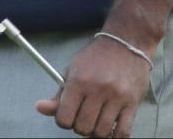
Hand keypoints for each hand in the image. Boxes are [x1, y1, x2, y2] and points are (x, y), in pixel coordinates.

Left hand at [35, 35, 152, 136]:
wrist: (125, 44)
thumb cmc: (96, 58)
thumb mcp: (72, 70)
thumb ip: (58, 94)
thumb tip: (39, 108)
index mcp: (79, 80)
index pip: (64, 117)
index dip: (63, 121)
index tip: (67, 117)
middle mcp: (97, 90)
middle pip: (83, 127)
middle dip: (80, 127)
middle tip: (83, 118)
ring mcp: (116, 98)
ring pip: (102, 133)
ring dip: (96, 132)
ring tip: (96, 121)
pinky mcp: (132, 104)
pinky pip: (123, 133)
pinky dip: (115, 137)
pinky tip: (110, 128)